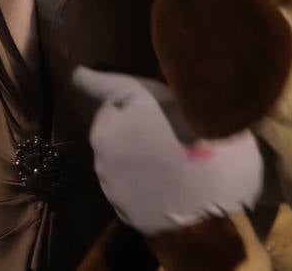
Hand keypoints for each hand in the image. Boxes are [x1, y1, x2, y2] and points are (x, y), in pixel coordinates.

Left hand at [73, 67, 262, 235]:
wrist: (216, 190)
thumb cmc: (188, 129)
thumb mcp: (149, 92)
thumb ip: (107, 85)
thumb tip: (75, 75)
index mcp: (104, 130)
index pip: (113, 107)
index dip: (139, 106)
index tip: (157, 112)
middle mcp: (101, 161)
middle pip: (117, 138)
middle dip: (136, 135)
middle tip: (172, 136)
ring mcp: (114, 192)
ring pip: (125, 167)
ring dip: (141, 162)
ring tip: (176, 162)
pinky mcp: (128, 216)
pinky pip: (135, 195)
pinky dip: (147, 190)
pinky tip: (172, 186)